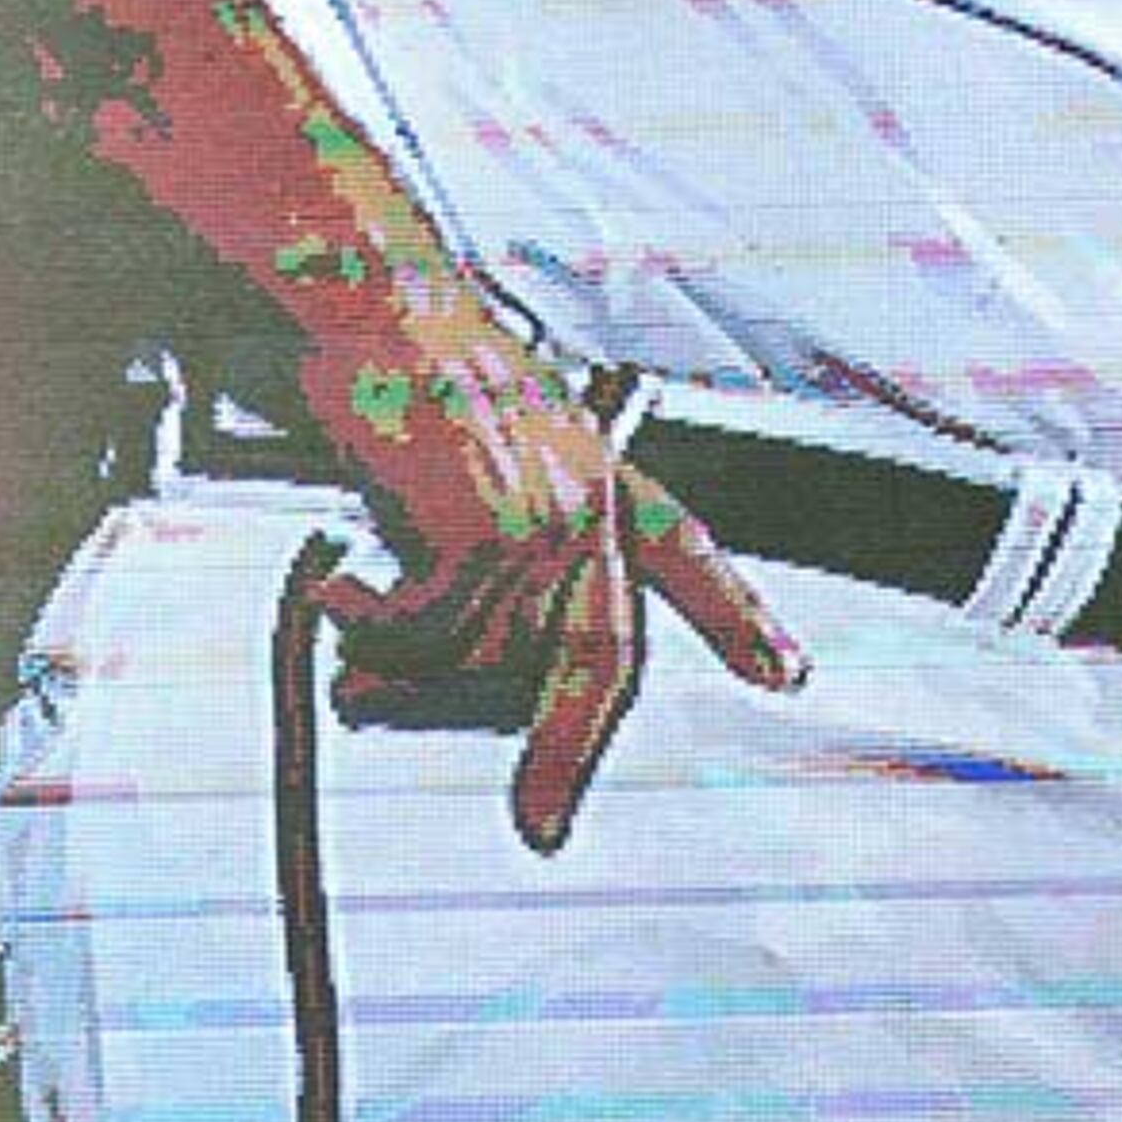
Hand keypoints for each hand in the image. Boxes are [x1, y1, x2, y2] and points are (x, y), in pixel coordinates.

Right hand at [289, 310, 801, 853]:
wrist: (375, 306)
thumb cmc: (402, 368)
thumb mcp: (459, 467)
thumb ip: (469, 560)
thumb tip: (421, 670)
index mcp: (596, 475)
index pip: (686, 557)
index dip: (739, 618)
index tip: (784, 673)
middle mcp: (587, 504)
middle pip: (596, 664)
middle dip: (561, 756)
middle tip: (526, 816)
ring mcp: (546, 521)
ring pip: (491, 658)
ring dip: (403, 672)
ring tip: (350, 657)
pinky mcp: (489, 532)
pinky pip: (431, 633)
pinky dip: (367, 626)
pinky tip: (337, 590)